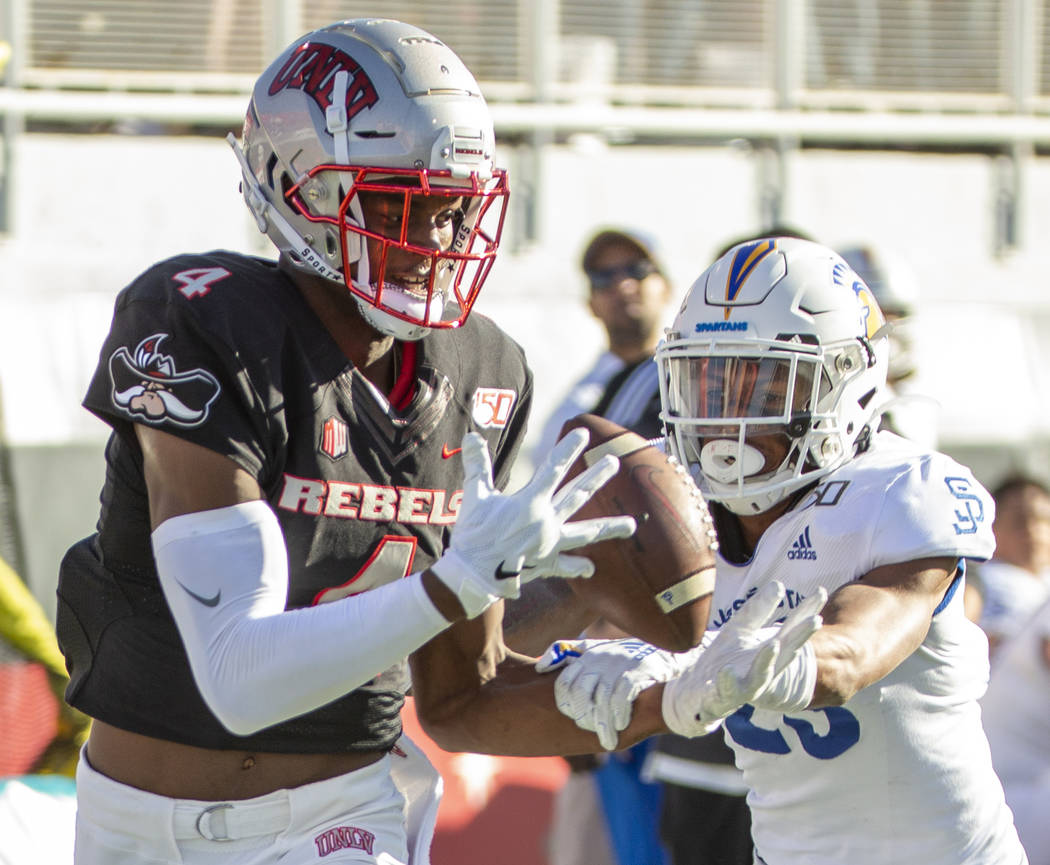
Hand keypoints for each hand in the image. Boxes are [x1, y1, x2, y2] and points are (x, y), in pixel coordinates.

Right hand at [431, 429, 636, 617]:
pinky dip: (578, 567)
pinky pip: (566, 566)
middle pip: (577, 495)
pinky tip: (592, 568)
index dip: (568, 449)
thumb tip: (471, 436)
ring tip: (632, 525)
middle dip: (597, 477)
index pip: (554, 468)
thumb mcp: (474, 495)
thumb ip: (477, 465)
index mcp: (530, 502)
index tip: (583, 433)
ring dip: (609, 528)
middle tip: (614, 462)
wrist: (472, 576)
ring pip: (585, 533)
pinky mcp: (545, 564)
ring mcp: (549, 544)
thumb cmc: (472, 534)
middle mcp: (546, 522)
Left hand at [536, 637, 697, 750]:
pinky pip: (621, 698)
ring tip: (606, 738)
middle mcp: (601, 657)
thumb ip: (569, 655)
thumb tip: (540, 667)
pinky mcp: (638, 672)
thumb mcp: (599, 652)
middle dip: (582, 716)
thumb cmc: (632, 659)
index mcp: (589, 654)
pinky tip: (620, 725)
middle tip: (589, 728)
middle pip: (579, 693)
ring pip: (600, 700)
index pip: (563, 682)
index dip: (566, 704)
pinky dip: (618, 715)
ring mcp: (620, 664)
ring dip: (602, 723)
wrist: (674, 659)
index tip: (575, 717)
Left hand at [662, 581, 825, 736]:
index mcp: (767, 653)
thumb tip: (779, 584)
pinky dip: (728, 682)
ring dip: (768, 661)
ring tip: (773, 644)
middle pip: (785, 653)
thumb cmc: (722, 660)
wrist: (693, 693)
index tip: (821, 592)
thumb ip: (758, 610)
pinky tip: (727, 670)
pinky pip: (726, 692)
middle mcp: (761, 671)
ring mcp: (743, 686)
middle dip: (800, 637)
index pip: (791, 631)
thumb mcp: (738, 630)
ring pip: (760, 677)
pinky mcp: (721, 698)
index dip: (806, 612)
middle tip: (816, 620)